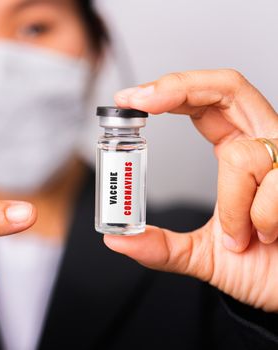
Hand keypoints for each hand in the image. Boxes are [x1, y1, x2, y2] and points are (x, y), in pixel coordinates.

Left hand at [105, 69, 277, 311]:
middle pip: (228, 87)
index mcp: (237, 149)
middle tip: (141, 100)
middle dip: (180, 87)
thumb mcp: (200, 256)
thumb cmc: (261, 267)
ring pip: (243, 157)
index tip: (129, 99)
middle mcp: (266, 144)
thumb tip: (116, 240)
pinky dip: (257, 220)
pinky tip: (267, 237)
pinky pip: (272, 188)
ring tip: (240, 238)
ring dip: (231, 206)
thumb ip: (159, 246)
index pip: (206, 102)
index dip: (169, 91)